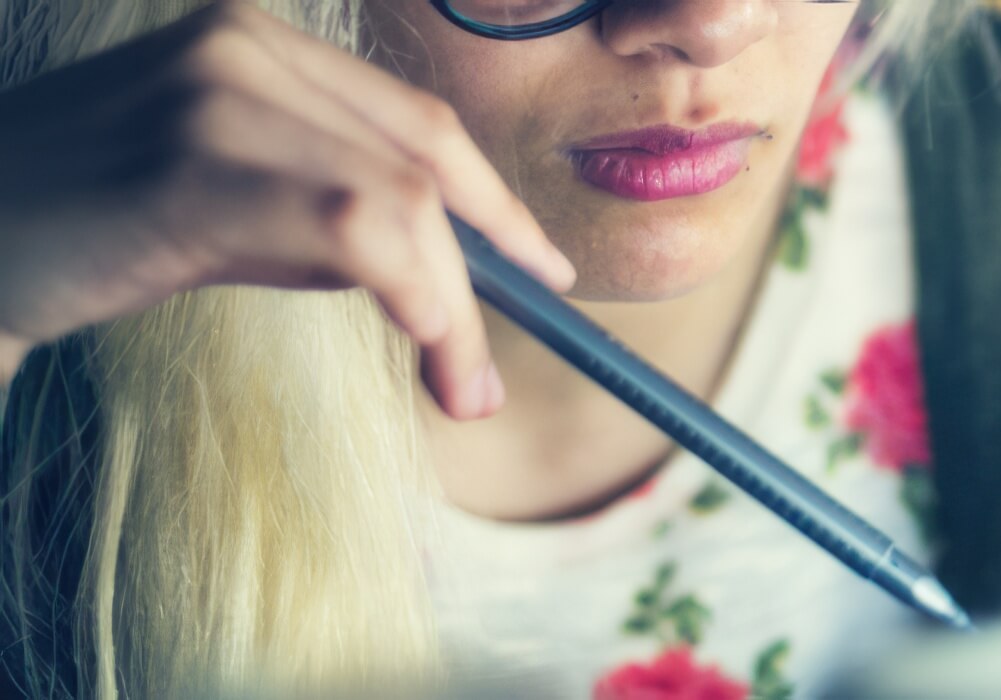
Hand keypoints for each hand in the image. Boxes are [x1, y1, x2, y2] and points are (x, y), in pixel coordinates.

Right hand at [0, 1, 575, 418]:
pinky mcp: (192, 165)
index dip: (492, 201)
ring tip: (458, 385)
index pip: (416, 120)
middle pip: (421, 161)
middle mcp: (241, 47)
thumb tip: (447, 276)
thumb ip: (331, 208)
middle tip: (487, 375)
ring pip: (401, 200)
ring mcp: (216, 96)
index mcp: (255, 40)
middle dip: (482, 271)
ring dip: (451, 307)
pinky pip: (357, 231)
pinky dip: (414, 299)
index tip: (543, 267)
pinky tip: (424, 352)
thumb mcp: (226, 197)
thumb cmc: (91, 228)